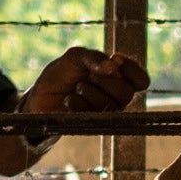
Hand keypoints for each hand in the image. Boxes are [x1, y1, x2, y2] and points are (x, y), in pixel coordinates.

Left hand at [0, 45, 151, 173]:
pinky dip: (80, 104)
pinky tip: (69, 100)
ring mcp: (105, 111)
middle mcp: (116, 96)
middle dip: (106, 82)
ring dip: (92, 93)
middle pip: (127, 93)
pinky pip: (95, 116)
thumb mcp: (75, 57)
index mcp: (118, 77)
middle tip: (88, 76)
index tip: (116, 59)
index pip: (141, 80)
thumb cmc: (61, 73)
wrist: (39, 95)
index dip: (133, 71)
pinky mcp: (92, 123)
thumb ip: (93, 57)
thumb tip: (113, 65)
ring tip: (77, 87)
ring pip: (113, 106)